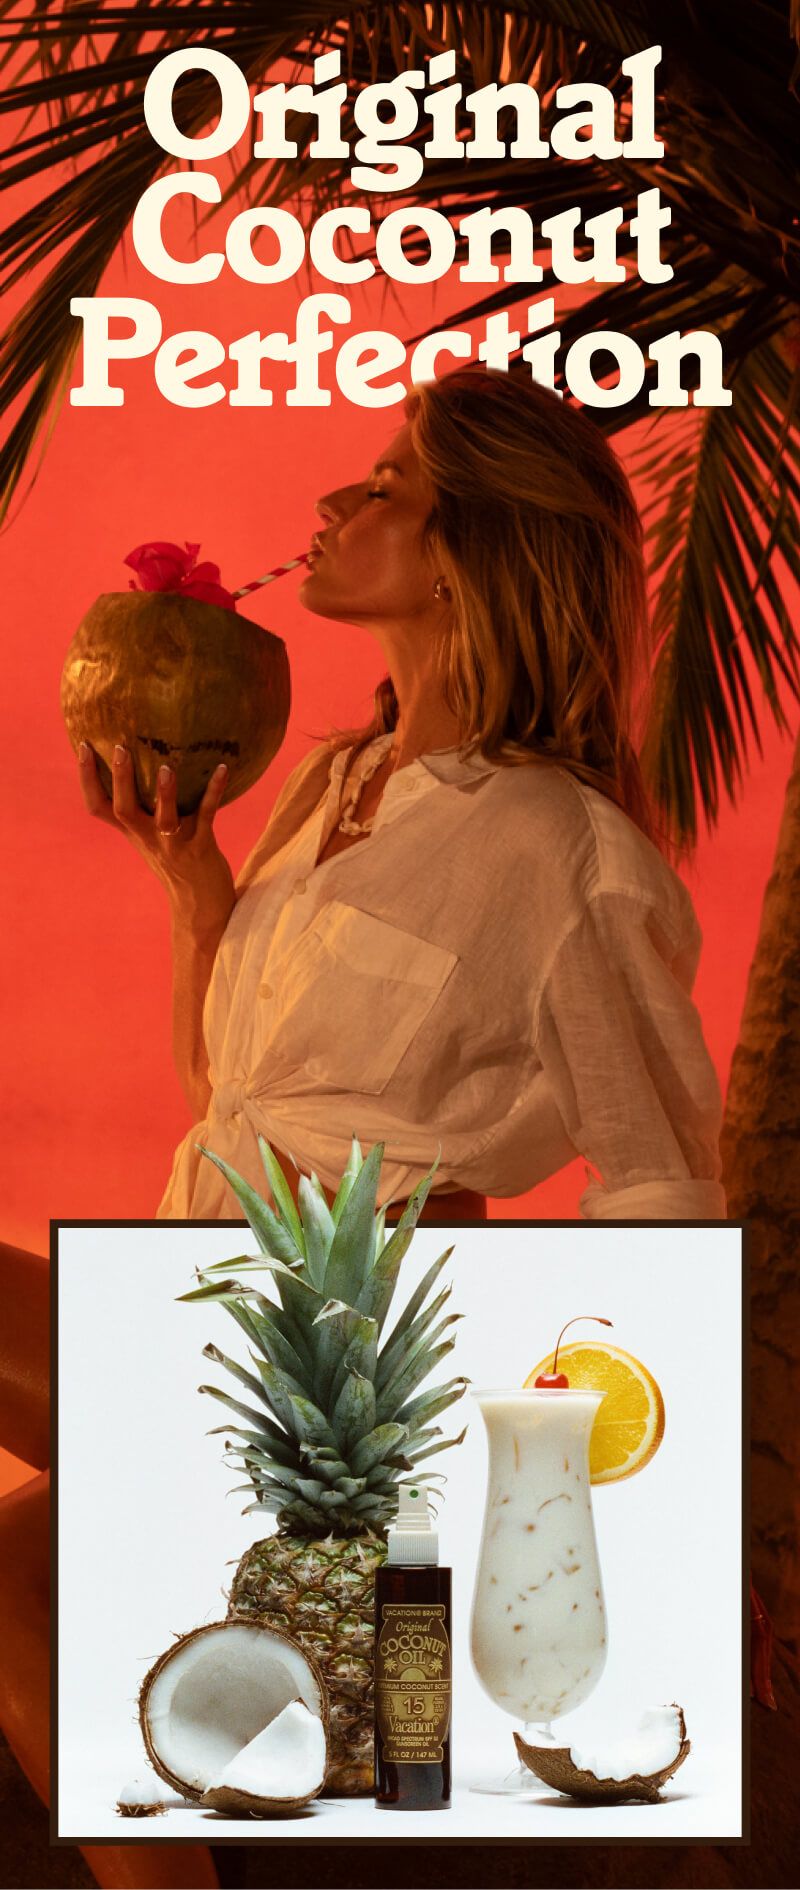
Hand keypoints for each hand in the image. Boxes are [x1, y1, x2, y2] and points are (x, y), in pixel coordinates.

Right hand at [78, 742, 235, 938]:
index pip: (99, 807)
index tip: (83, 747)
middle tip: (119, 749)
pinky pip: (206, 815)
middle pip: (124, 810)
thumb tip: (151, 760)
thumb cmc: (179, 863)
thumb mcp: (154, 837)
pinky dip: (213, 791)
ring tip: (166, 768)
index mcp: (134, 833)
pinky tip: (222, 768)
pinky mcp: (201, 848)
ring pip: (165, 819)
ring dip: (164, 794)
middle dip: (120, 780)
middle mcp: (149, 839)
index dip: (87, 779)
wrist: (201, 905)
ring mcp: (174, 845)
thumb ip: (147, 809)